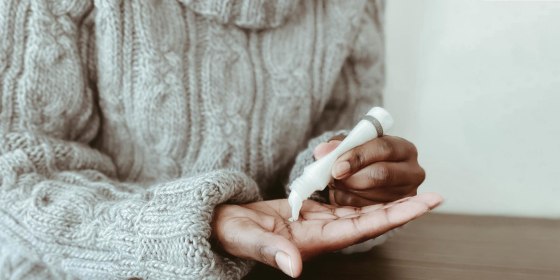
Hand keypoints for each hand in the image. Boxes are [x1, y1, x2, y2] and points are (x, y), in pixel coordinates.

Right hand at [211, 193, 441, 277]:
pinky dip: (362, 195)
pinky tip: (376, 188)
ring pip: (360, 211)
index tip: (422, 205)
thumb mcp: (247, 239)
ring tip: (414, 189)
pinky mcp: (311, 214)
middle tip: (435, 195)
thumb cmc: (233, 234)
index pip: (362, 228)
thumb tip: (295, 268)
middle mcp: (324, 235)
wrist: (224, 227)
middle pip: (371, 221)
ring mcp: (319, 224)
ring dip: (387, 201)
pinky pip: (343, 204)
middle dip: (403, 208)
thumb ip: (271, 251)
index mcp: (314, 241)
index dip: (394, 216)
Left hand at [314, 135, 425, 206]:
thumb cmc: (362, 158)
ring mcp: (407, 195)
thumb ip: (337, 147)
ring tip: (337, 183)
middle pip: (381, 174)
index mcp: (404, 149)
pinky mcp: (396, 212)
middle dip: (352, 177)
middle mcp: (413, 172)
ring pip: (373, 195)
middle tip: (333, 178)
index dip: (358, 157)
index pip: (383, 148)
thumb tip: (322, 151)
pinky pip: (369, 210)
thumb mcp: (351, 146)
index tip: (337, 166)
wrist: (369, 175)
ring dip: (349, 190)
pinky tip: (344, 193)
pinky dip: (350, 202)